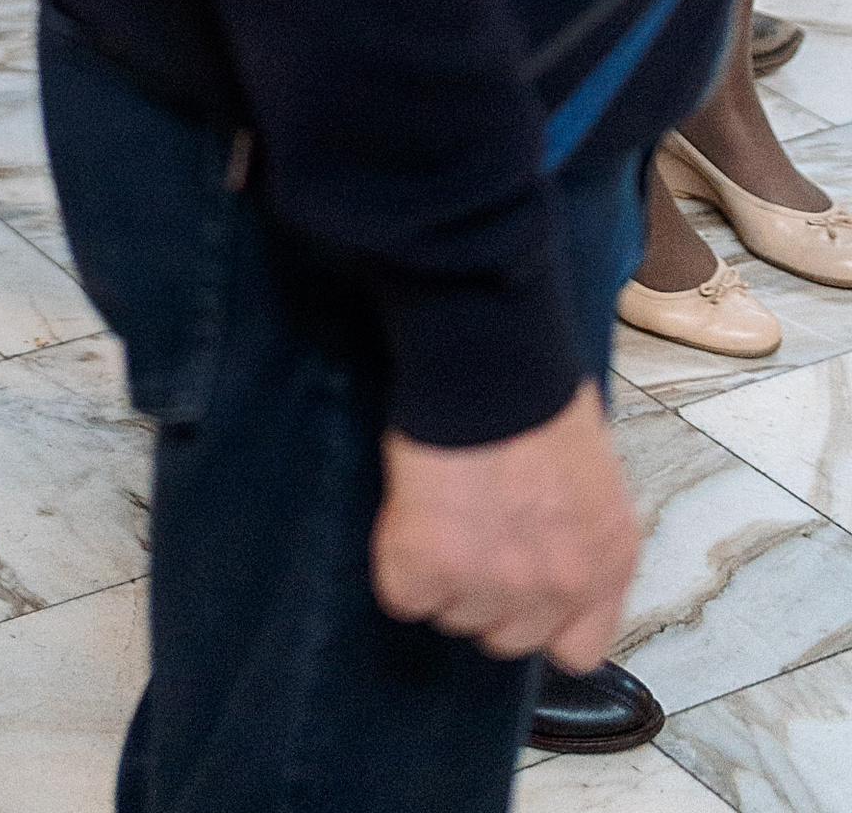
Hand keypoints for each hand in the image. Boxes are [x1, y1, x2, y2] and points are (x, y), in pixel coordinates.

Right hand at [372, 385, 638, 670]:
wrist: (487, 354)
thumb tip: (546, 537)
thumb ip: (575, 528)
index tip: (519, 591)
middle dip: (484, 592)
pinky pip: (403, 594)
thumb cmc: (536, 389)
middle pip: (505, 636)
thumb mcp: (591, 472)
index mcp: (607, 560)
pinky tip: (408, 514)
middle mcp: (559, 585)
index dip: (541, 621)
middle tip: (468, 531)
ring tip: (438, 510)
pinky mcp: (431, 565)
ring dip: (438, 576)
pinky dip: (397, 562)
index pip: (577, 649)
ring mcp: (495, 582)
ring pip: (452, 616)